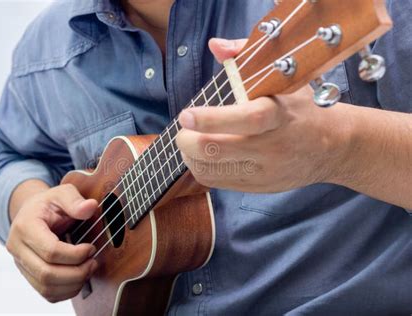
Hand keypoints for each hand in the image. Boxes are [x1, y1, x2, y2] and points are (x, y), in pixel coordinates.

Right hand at [6, 184, 98, 302]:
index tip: (91, 248)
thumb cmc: (49, 203)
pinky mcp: (28, 274)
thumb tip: (90, 207)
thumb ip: (75, 200)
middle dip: (76, 272)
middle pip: (46, 273)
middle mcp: (17, 248)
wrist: (33, 212)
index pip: (50, 251)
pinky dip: (66, 291)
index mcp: (25, 226)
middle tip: (93, 262)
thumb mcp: (62, 193)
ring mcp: (20, 263)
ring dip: (73, 283)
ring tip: (88, 269)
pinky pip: (46, 293)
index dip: (75, 254)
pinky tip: (79, 279)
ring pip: (45, 287)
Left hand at [176, 38, 349, 192]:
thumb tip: (215, 46)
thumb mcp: (284, 78)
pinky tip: (203, 154)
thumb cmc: (302, 108)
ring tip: (190, 140)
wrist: (334, 146)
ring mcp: (265, 171)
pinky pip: (217, 182)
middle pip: (218, 150)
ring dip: (190, 155)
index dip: (212, 118)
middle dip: (188, 140)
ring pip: (211, 170)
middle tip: (184, 128)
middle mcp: (272, 147)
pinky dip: (201, 167)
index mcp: (280, 115)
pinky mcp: (258, 187)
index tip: (186, 115)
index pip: (247, 119)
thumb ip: (247, 59)